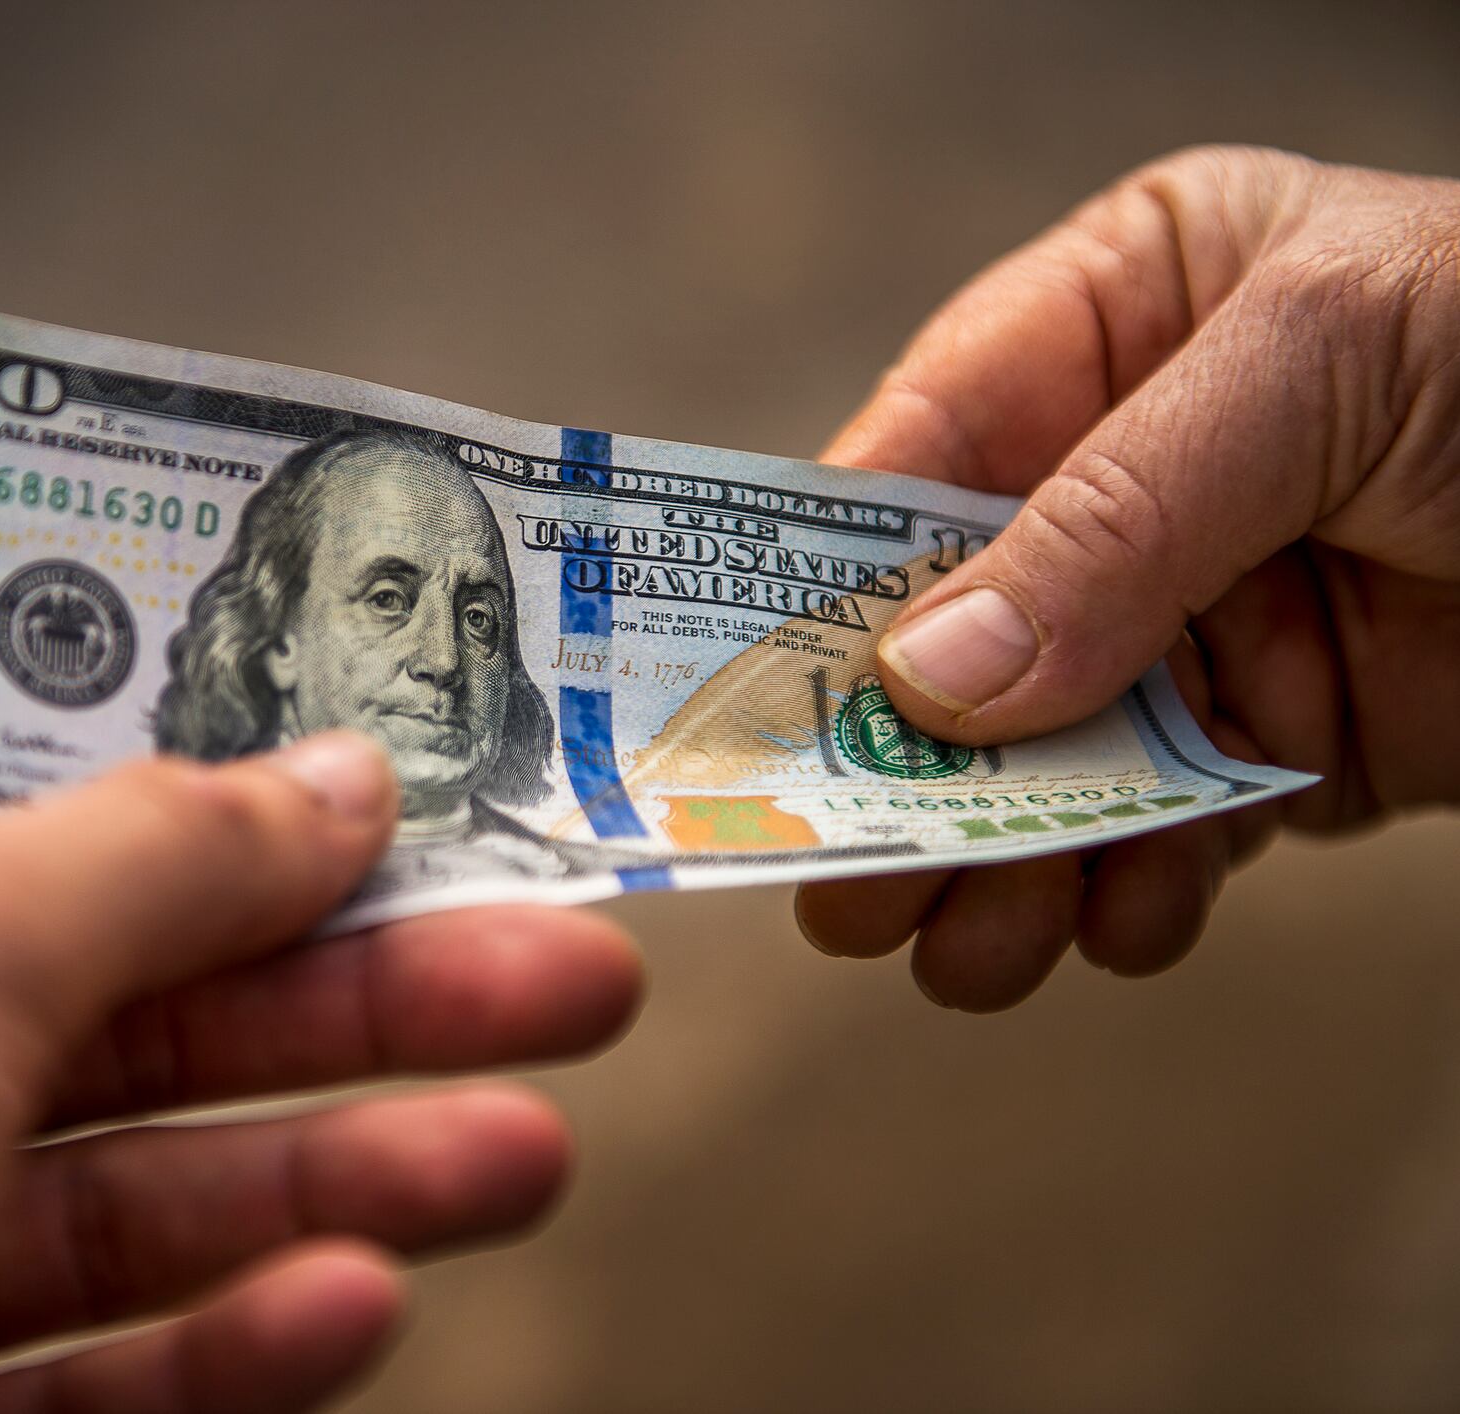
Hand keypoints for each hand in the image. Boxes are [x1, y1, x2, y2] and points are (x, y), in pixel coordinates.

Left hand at [0, 735, 641, 1411]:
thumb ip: (157, 851)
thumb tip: (337, 780)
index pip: (31, 820)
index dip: (230, 809)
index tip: (399, 804)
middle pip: (138, 1014)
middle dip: (363, 1004)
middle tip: (555, 974)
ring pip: (146, 1204)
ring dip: (346, 1177)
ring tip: (523, 1148)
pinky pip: (93, 1377)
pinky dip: (230, 1342)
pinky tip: (357, 1297)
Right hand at [795, 145, 1459, 1010]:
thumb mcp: (1324, 366)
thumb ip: (1119, 512)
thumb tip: (935, 677)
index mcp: (1113, 320)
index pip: (915, 452)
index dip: (823, 581)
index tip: (755, 707)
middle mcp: (1130, 472)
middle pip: (953, 633)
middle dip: (902, 763)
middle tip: (839, 879)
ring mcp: (1196, 614)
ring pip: (1039, 757)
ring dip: (1000, 861)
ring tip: (968, 949)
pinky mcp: (1272, 737)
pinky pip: (1154, 830)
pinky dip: (1127, 894)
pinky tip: (1125, 923)